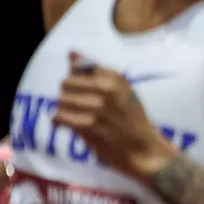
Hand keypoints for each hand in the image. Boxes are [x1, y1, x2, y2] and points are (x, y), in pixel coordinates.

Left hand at [56, 53, 174, 177]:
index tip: (83, 93)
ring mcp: (97, 107)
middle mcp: (106, 89)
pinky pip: (60, 116)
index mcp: (115, 78)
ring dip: (64, 110)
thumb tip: (71, 53)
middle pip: (66, 84)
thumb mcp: (122, 91)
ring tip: (75, 118)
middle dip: (68, 96)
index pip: (78, 68)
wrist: (143, 150)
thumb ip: (95, 72)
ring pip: (61, 101)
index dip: (77, 81)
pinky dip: (59, 122)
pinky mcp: (88, 125)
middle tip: (78, 108)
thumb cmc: (132, 120)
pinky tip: (65, 125)